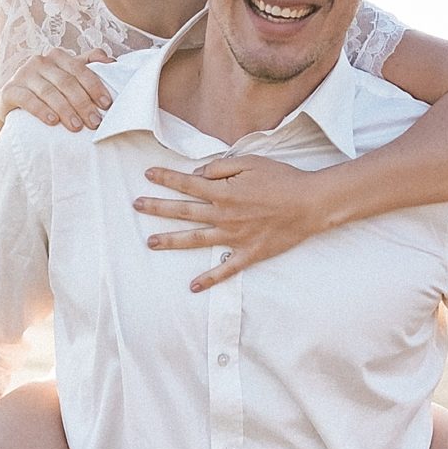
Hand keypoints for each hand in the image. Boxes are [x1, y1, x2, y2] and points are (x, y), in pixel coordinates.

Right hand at [0, 48, 112, 132]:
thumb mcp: (66, 77)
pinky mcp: (9, 90)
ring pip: (49, 91)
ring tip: (77, 126)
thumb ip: (88, 66)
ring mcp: (22, 75)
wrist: (10, 105)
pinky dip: (41, 110)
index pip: (80, 69)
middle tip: (95, 122)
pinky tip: (52, 121)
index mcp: (57, 56)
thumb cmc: (46, 91)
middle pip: (66, 82)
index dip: (94, 86)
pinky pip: (27, 99)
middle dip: (83, 103)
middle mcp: (39, 62)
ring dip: (65, 109)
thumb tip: (114, 61)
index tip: (107, 104)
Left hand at [134, 156, 334, 289]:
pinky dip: (209, 279)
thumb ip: (222, 167)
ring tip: (150, 242)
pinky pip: (225, 270)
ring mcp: (235, 237)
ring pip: (196, 240)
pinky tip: (193, 286)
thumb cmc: (283, 179)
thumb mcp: (252, 162)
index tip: (148, 174)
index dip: (166, 178)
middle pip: (183, 212)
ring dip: (171, 241)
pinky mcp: (249, 253)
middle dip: (157, 207)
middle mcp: (224, 216)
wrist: (310, 204)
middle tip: (136, 205)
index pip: (187, 183)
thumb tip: (199, 174)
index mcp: (224, 192)